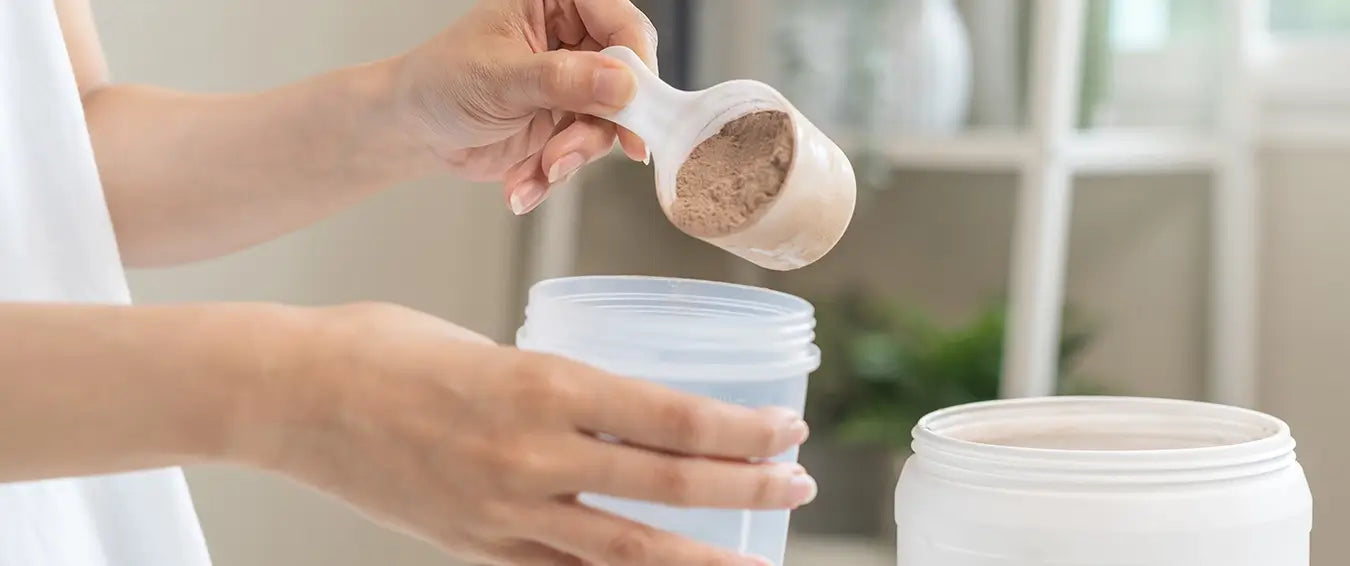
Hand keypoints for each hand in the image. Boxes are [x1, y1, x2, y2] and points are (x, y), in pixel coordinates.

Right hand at [246, 303, 813, 565]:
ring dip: (700, 556)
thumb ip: (556, 387)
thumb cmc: (383, 346)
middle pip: (666, 485)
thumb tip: (618, 416)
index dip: (741, 430)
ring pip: (626, 547)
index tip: (788, 428)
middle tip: (802, 482)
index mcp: (540, 385)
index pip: (670, 417)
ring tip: (757, 559)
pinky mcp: (474, 545)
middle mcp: (531, 455)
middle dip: (746, 487)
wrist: (287, 394)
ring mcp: (502, 510)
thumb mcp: (487, 345)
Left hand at [393, 0, 656, 215]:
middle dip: (600, 125)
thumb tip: (622, 84)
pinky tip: (523, 183)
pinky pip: (584, 152)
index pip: (621, 23)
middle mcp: (573, 39)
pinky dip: (555, 173)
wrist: (414, 129)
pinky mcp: (567, 124)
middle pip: (626, 79)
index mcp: (558, 3)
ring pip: (609, 123)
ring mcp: (574, 85)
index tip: (634, 103)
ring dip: (573, 155)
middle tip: (570, 151)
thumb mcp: (500, 77)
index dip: (636, 62)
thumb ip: (563, 80)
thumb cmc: (441, 82)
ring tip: (539, 169)